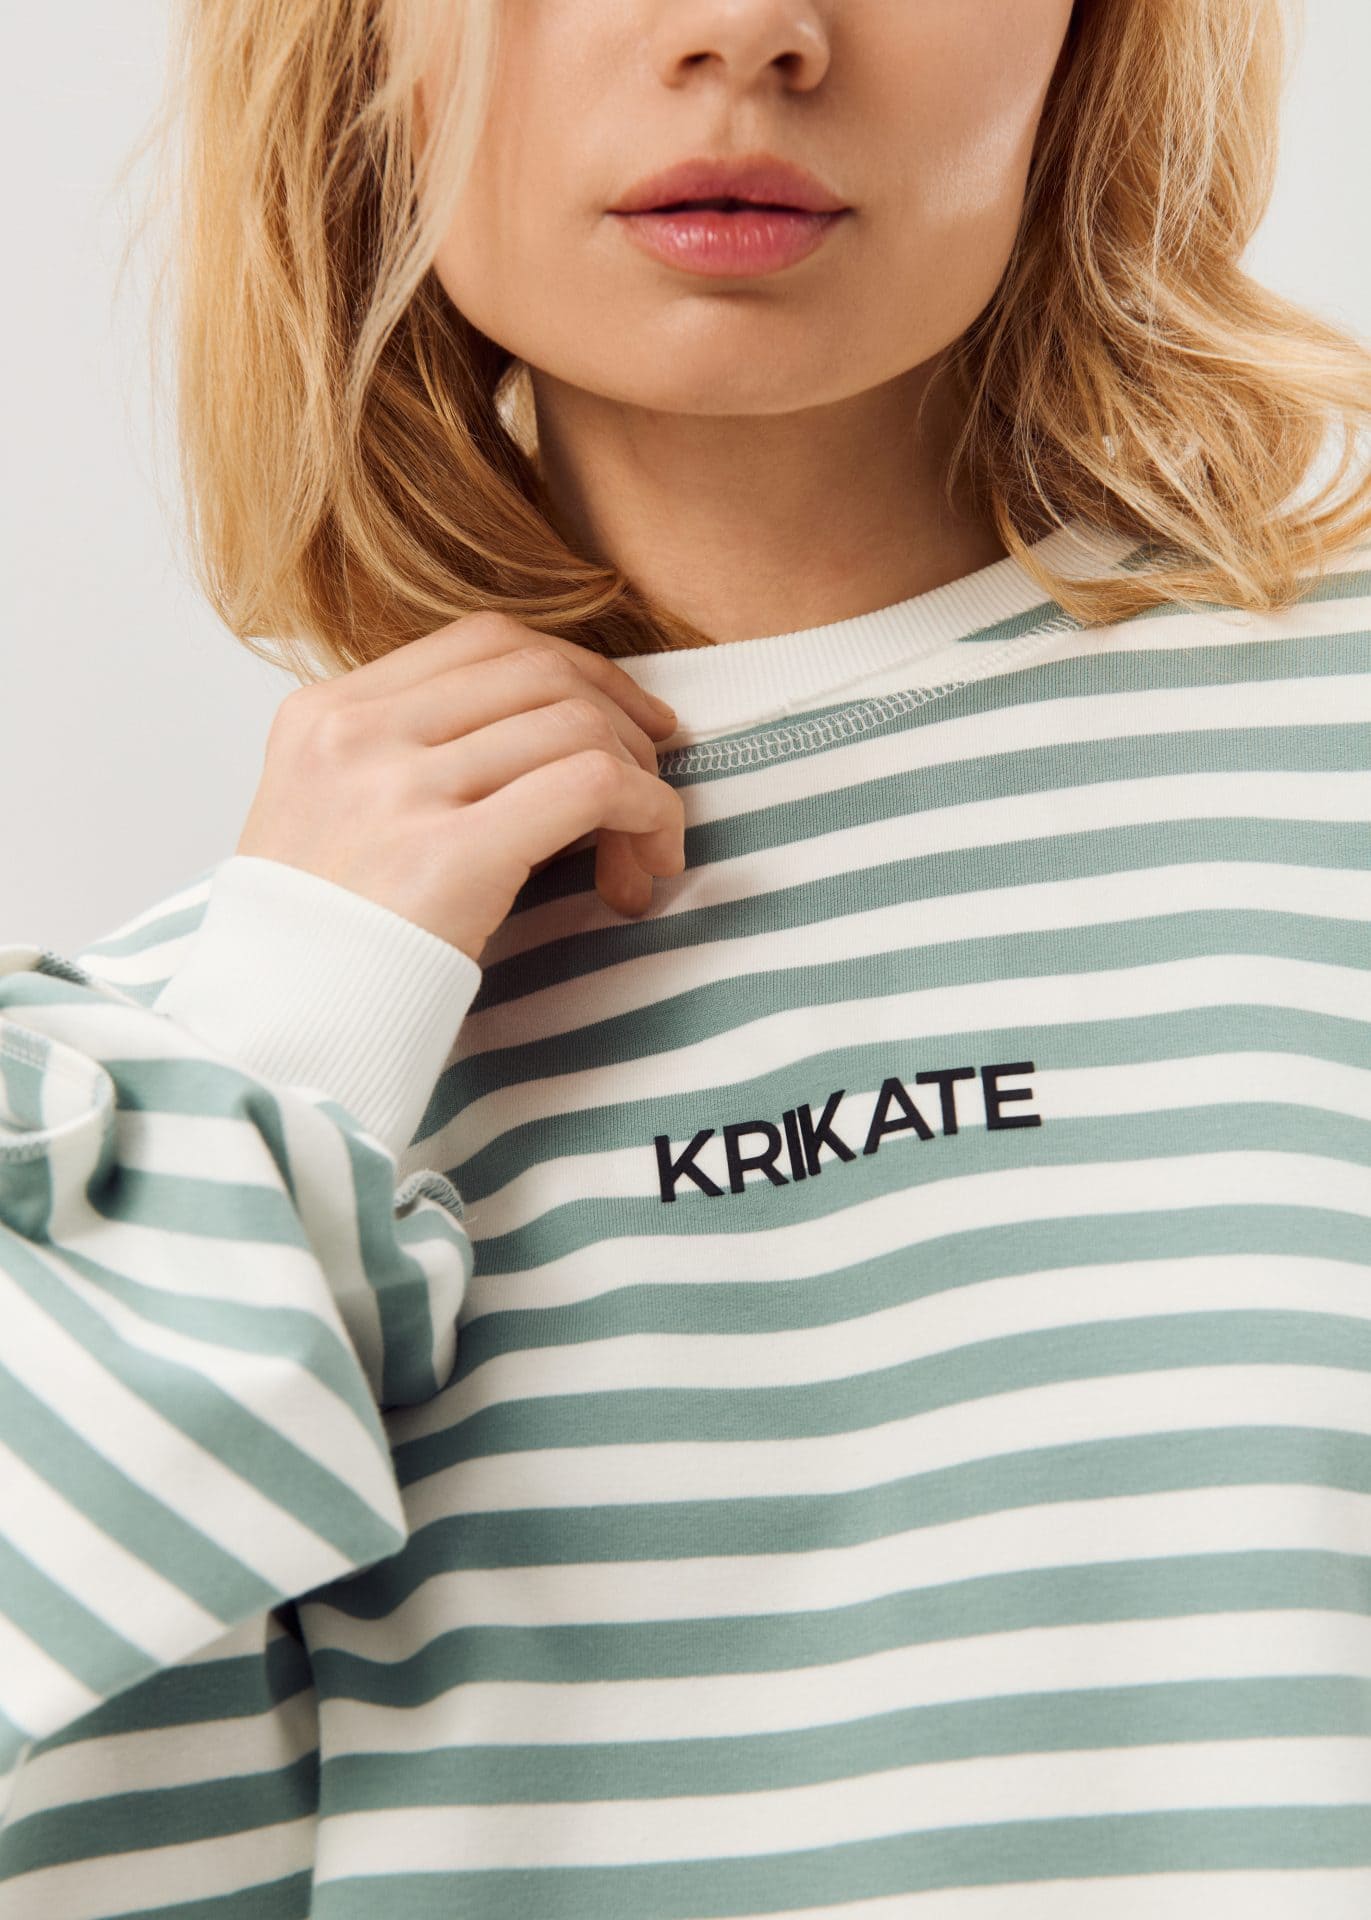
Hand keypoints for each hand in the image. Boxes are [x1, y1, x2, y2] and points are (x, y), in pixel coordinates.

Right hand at [235, 612, 685, 964]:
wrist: (276, 1040)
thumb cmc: (321, 947)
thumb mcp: (331, 818)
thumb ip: (411, 760)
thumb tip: (556, 736)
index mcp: (324, 714)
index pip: (483, 641)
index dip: (576, 670)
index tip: (619, 720)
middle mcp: (357, 735)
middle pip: (540, 672)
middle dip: (620, 722)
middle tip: (647, 785)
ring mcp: (398, 789)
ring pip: (576, 725)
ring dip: (641, 783)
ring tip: (642, 854)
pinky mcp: (449, 853)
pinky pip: (592, 786)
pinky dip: (647, 813)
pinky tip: (646, 866)